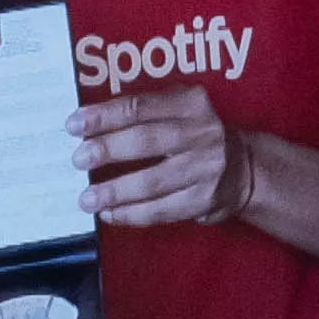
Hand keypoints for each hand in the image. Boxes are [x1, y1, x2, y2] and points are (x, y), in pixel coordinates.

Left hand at [77, 85, 248, 233]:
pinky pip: (162, 209)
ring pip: (152, 182)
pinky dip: (132, 214)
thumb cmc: (195, 136)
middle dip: (107, 151)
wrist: (244, 169)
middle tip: (78, 160)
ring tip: (87, 197)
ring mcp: (206, 169)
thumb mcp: (180, 111)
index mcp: (191, 103)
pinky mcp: (205, 200)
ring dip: (115, 191)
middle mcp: (202, 133)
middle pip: (145, 141)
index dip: (104, 116)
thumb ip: (144, 112)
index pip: (139, 107)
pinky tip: (110, 213)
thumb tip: (88, 123)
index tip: (74, 125)